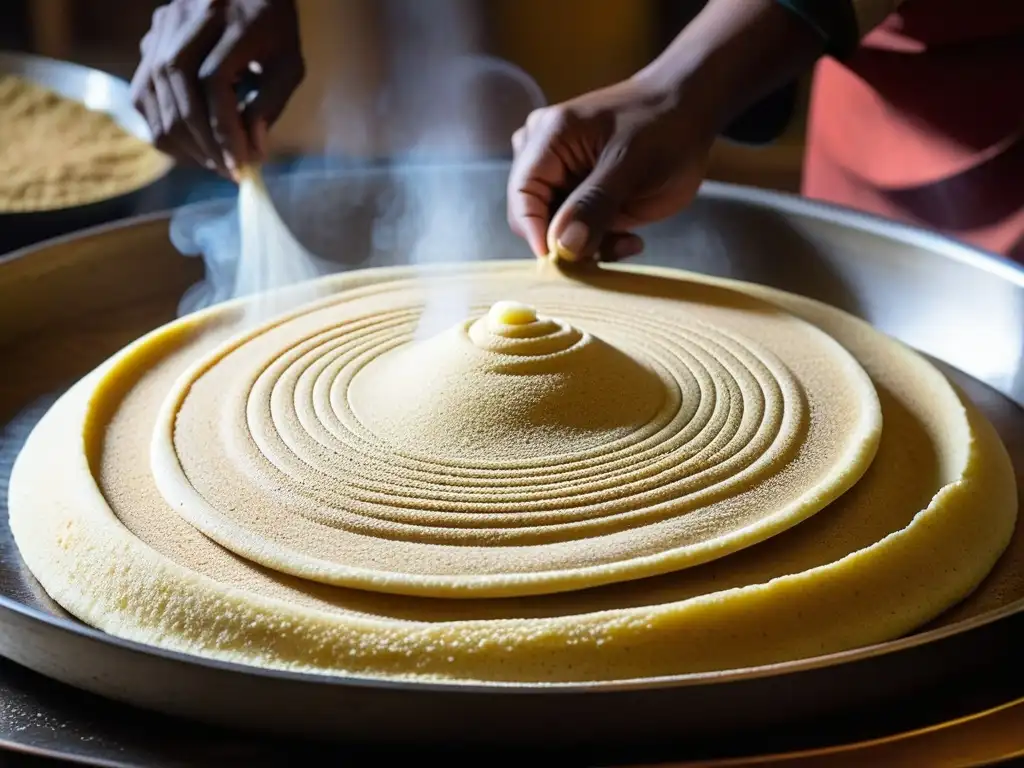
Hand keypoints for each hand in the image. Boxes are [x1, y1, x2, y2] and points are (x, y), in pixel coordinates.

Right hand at [130, 0, 303, 176]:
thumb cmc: (275, 29)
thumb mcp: (288, 64)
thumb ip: (270, 104)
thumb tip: (250, 151)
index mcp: (231, 20)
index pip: (214, 82)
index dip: (224, 130)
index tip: (241, 164)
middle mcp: (188, 17)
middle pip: (180, 88)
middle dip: (203, 141)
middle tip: (227, 170)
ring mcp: (162, 26)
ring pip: (153, 92)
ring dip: (181, 139)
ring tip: (211, 161)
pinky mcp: (149, 39)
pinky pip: (142, 91)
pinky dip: (161, 124)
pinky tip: (188, 145)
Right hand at [507, 76, 715, 263]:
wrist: (690, 112)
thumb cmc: (663, 126)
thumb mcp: (631, 165)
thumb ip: (595, 204)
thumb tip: (563, 246)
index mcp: (547, 140)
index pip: (522, 196)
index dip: (535, 232)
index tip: (563, 262)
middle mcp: (545, 159)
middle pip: (536, 217)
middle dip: (568, 242)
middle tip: (609, 250)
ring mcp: (563, 179)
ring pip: (557, 230)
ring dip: (589, 246)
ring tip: (628, 241)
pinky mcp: (582, 197)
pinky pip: (578, 232)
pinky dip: (601, 243)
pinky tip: (631, 238)